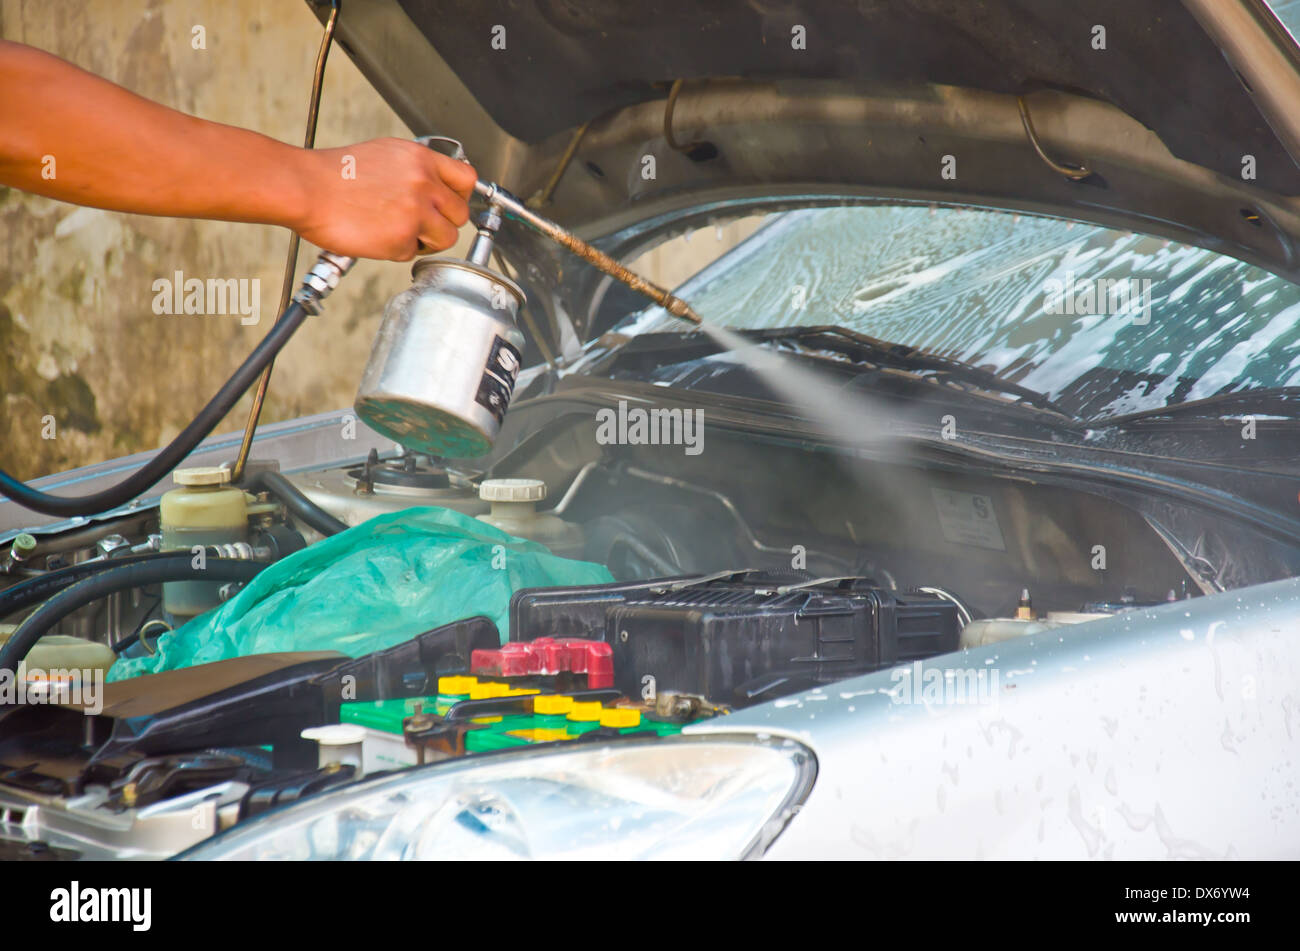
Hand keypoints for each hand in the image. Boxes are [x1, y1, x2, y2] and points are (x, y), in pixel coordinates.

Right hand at [292, 138, 476, 260]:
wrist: (306, 187)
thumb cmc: (336, 173)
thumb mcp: (385, 153)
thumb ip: (414, 168)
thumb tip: (433, 183)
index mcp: (421, 159)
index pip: (468, 179)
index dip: (461, 196)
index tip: (451, 204)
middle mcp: (424, 184)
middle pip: (461, 215)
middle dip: (444, 223)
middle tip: (422, 225)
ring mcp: (416, 212)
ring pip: (446, 239)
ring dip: (428, 241)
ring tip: (400, 233)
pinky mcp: (402, 239)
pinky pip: (414, 253)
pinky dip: (398, 251)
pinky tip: (377, 236)